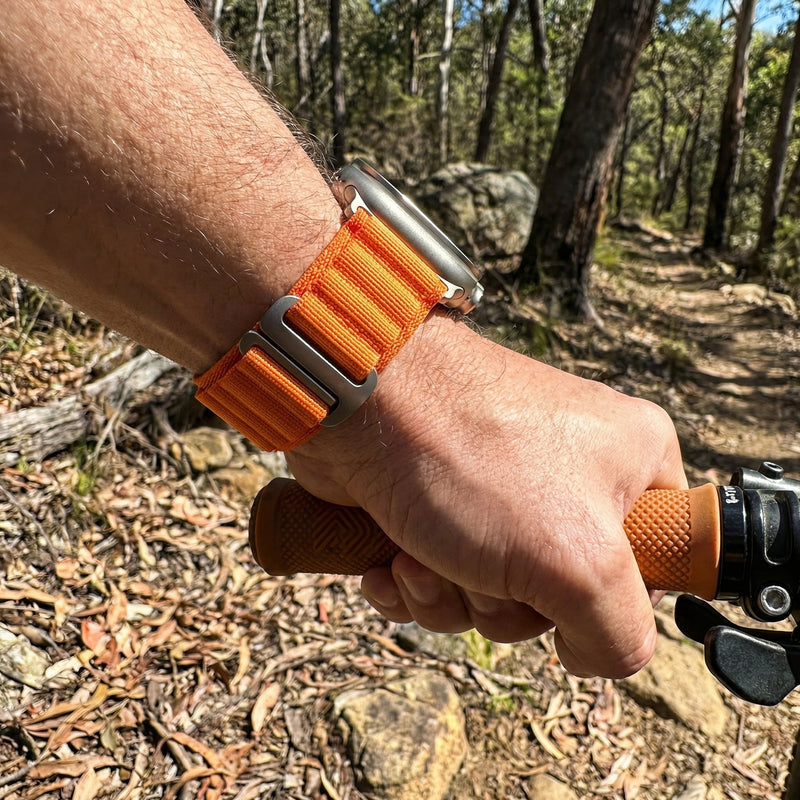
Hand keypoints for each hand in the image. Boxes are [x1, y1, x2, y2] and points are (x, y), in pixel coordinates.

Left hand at [287, 313, 686, 677]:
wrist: (358, 401)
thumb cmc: (473, 461)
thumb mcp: (580, 563)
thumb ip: (620, 630)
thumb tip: (596, 652)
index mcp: (629, 462)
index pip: (660, 559)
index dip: (613, 598)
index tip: (568, 591)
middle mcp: (568, 469)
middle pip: (564, 593)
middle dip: (507, 603)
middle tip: (483, 567)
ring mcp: (498, 485)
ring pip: (494, 593)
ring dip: (450, 596)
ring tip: (420, 557)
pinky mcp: (439, 498)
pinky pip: (441, 577)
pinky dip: (413, 583)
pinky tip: (388, 563)